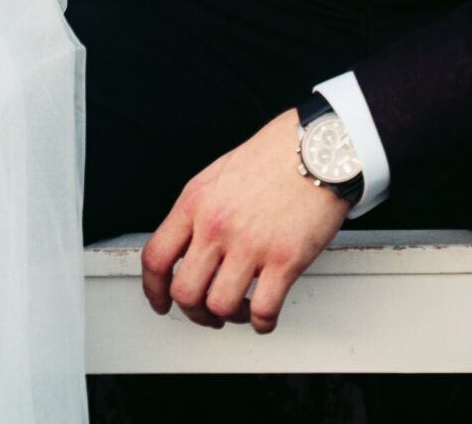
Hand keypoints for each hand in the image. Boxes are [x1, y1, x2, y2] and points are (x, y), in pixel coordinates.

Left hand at [142, 107, 350, 331]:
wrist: (318, 148)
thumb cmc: (274, 157)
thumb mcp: (218, 175)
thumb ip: (198, 211)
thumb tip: (188, 246)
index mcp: (195, 202)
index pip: (156, 258)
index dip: (153, 290)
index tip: (162, 302)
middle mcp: (217, 225)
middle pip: (185, 292)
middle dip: (193, 312)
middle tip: (206, 313)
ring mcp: (251, 245)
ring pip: (221, 307)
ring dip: (229, 318)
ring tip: (241, 310)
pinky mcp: (285, 259)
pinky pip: (263, 310)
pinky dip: (261, 322)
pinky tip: (264, 315)